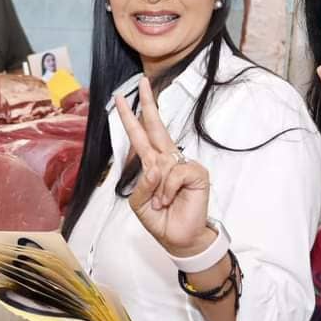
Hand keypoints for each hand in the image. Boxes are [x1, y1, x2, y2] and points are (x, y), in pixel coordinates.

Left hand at [114, 77, 213, 256]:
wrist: (178, 238)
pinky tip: (170, 201)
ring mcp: (183, 164)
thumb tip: (155, 168)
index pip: (140, 135)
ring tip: (161, 204)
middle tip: (142, 82)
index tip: (123, 97)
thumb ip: (141, 184)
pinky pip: (174, 173)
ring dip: (157, 188)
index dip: (132, 117)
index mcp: (152, 163)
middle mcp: (167, 159)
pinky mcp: (196, 173)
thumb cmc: (159, 219)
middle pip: (156, 126)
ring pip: (161, 162)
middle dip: (148, 104)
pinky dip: (168, 190)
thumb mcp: (138, 203)